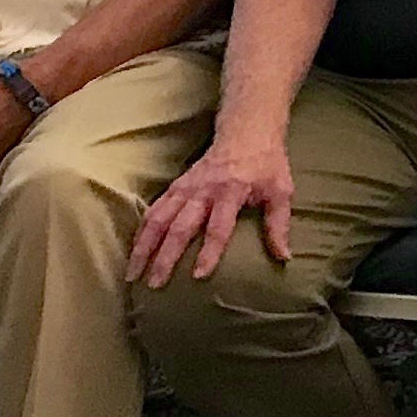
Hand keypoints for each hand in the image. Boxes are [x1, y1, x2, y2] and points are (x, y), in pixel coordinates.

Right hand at [128, 130, 295, 283]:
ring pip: (158, 219)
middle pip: (179, 226)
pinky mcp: (176, 186)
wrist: (246, 131)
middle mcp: (203, 191)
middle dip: (165, 257)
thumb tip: (284, 257)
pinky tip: (134, 251)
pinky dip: (141, 231)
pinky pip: (154, 210)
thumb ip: (279, 225)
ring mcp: (186, 188)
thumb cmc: (266, 165)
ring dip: (144, 247)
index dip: (209, 252)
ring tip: (133, 274)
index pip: (218, 227)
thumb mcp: (281, 191)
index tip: (198, 276)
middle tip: (155, 285)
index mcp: (231, 192)